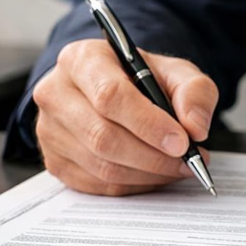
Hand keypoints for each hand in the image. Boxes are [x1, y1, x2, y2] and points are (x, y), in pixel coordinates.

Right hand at [33, 39, 217, 195]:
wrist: (115, 90)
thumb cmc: (141, 79)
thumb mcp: (175, 71)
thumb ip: (194, 92)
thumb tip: (195, 127)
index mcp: (82, 59)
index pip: (110, 96)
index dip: (148, 123)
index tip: (182, 141)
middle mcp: (56, 93)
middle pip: (103, 136)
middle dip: (153, 156)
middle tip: (188, 160)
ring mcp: (50, 130)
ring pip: (102, 166)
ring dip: (149, 174)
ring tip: (179, 166)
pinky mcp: (55, 161)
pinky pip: (98, 185)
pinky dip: (135, 185)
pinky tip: (155, 174)